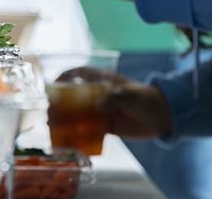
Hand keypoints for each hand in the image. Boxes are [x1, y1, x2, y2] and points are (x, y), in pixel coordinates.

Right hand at [57, 67, 171, 137]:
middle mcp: (98, 94)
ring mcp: (102, 110)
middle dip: (60, 101)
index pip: (79, 73)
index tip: (52, 85)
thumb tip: (98, 105)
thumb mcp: (131, 95)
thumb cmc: (146, 99)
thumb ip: (115, 97)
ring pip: (79, 113)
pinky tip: (71, 139)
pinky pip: (89, 129)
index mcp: (102, 80)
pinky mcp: (106, 125)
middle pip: (74, 95)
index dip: (64, 76)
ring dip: (66, 118)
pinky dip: (79, 133)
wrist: (162, 117)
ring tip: (54, 125)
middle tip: (49, 110)